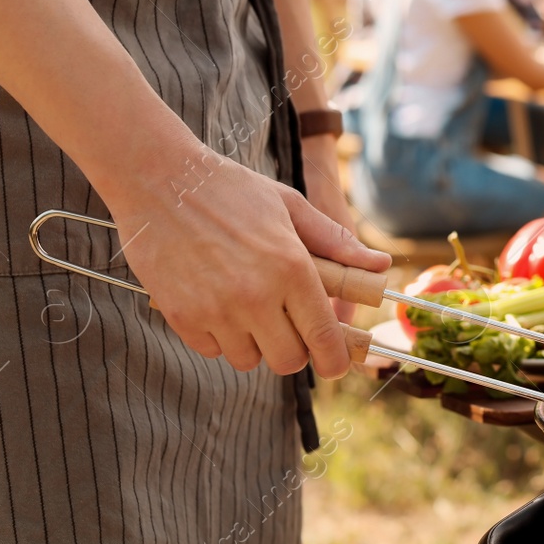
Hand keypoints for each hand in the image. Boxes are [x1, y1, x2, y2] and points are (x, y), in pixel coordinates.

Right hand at [104, 138, 390, 379]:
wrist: (160, 179)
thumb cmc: (232, 189)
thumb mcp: (290, 206)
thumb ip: (336, 243)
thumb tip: (383, 265)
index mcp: (291, 268)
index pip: (323, 337)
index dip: (335, 360)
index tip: (336, 365)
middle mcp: (256, 295)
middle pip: (288, 360)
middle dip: (294, 350)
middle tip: (287, 327)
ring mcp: (216, 309)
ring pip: (248, 360)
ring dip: (254, 343)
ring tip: (247, 307)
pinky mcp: (181, 315)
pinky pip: (212, 350)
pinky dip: (218, 337)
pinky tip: (216, 303)